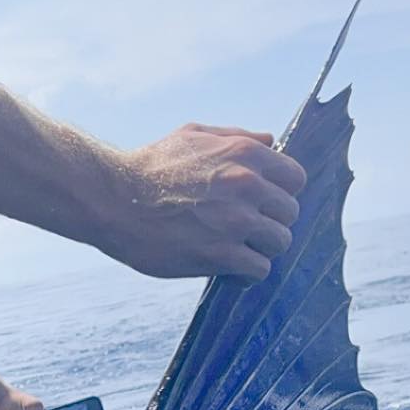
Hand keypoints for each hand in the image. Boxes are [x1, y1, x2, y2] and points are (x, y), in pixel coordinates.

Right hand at [102, 124, 305, 281]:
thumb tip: (271, 141)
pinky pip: (259, 269)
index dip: (281, 193)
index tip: (262, 204)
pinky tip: (232, 270)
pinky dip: (248, 273)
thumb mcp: (193, 136)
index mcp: (244, 154)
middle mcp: (246, 185)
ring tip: (239, 250)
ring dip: (262, 249)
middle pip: (290, 213)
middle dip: (271, 222)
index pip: (295, 179)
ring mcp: (235, 222)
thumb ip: (236, 137)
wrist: (113, 200)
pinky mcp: (220, 254)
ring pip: (280, 242)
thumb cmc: (150, 167)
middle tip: (247, 230)